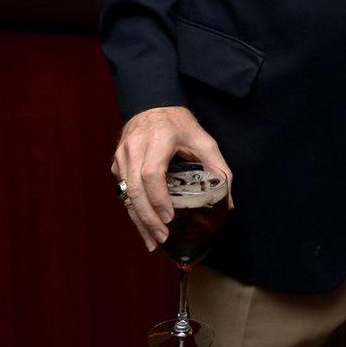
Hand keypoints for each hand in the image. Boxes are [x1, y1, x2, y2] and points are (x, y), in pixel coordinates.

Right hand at [112, 107, 231, 251]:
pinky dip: (133, 210)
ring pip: (125, 193)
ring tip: (152, 241)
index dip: (158, 198)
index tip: (169, 217)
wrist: (151, 104)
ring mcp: (122, 155)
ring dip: (138, 220)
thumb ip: (219, 168)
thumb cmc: (180, 124)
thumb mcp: (204, 140)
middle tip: (162, 237)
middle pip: (134, 188)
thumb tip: (228, 203)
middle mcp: (135, 146)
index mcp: (158, 138)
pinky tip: (144, 227)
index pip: (151, 173)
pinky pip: (122, 191)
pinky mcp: (117, 163)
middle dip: (147, 217)